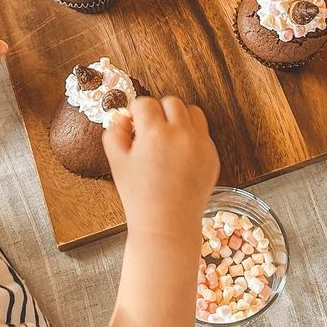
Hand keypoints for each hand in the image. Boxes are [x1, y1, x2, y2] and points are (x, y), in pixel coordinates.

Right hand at [103, 96, 218, 239]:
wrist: (167, 225)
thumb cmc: (139, 197)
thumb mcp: (116, 163)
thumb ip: (114, 132)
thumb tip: (123, 116)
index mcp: (155, 134)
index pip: (145, 103)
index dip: (136, 112)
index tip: (134, 124)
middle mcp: (181, 134)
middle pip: (171, 102)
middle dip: (158, 112)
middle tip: (150, 131)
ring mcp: (200, 145)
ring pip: (192, 112)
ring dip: (179, 118)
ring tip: (168, 137)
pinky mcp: (212, 156)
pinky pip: (203, 133)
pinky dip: (191, 137)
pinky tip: (179, 155)